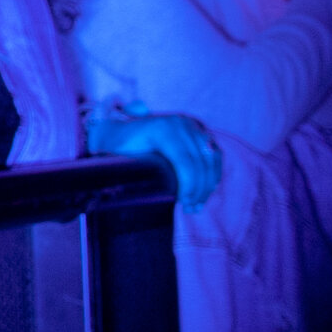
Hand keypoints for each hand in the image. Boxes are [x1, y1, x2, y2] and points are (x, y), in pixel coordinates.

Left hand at [87, 111, 222, 208]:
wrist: (118, 129)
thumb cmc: (118, 146)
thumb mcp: (122, 155)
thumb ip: (135, 169)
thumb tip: (148, 196)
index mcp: (163, 128)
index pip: (185, 161)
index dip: (189, 185)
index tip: (184, 203)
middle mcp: (180, 123)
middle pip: (201, 161)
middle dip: (199, 189)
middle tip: (191, 208)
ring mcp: (191, 124)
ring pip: (211, 158)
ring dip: (208, 184)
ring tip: (197, 204)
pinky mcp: (198, 129)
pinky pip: (214, 153)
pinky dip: (212, 173)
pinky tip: (206, 190)